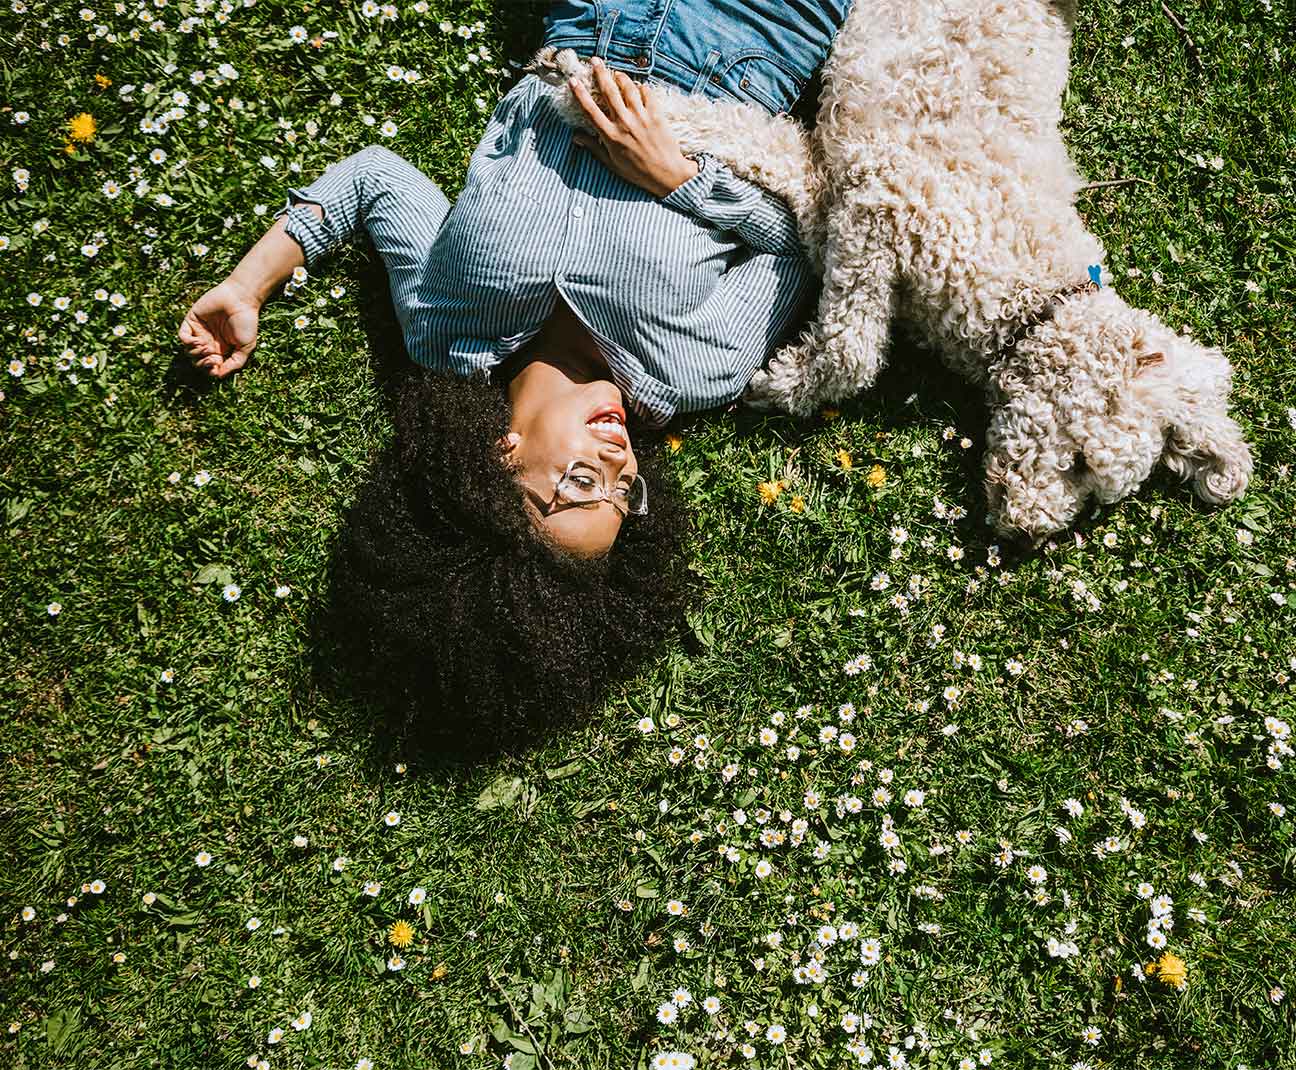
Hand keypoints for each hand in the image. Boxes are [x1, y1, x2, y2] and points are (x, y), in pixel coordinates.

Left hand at [178, 279, 260, 378]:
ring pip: (188, 351)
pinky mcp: (191, 321)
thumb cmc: (247, 322)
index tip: (217, 364)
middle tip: (213, 357)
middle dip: (202, 363)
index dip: (210, 370)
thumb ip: (235, 363)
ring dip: (196, 354)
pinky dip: (188, 343)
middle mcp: (209, 342)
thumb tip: (218, 375)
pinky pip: (182, 337)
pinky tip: (199, 341)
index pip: (209, 367)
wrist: (241, 299)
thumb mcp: (246, 347)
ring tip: (208, 347)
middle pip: (196, 362)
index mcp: (221, 350)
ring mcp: (199, 332)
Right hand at [570, 57, 698, 197]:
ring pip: (628, 88)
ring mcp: (641, 117)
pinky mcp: (656, 115)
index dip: (580, 94)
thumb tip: (576, 137)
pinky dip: (641, 87)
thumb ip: (593, 147)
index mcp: (610, 136)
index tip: (573, 81)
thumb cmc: (638, 172)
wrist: (667, 174)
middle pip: (609, 91)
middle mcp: (624, 123)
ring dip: (621, 77)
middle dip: (600, 73)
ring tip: (617, 74)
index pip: (590, 110)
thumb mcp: (612, 163)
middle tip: (595, 60)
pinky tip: (639, 88)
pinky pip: (647, 93)